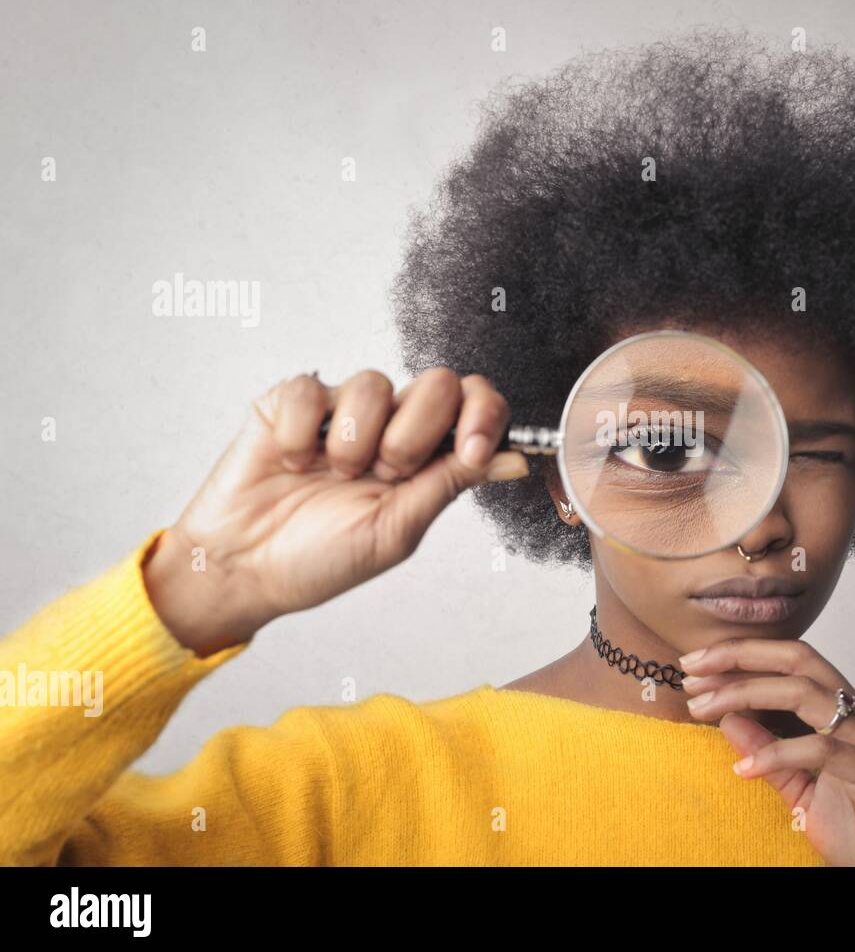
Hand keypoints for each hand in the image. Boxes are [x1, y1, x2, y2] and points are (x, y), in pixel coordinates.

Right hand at [143, 368, 527, 654]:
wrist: (243, 569)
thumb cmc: (320, 559)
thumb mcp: (396, 530)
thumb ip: (452, 483)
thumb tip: (514, 460)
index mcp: (426, 456)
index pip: (475, 404)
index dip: (483, 415)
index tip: (469, 449)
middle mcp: (390, 425)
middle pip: (437, 383)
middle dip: (415, 434)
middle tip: (385, 474)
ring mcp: (341, 411)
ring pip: (374, 382)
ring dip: (357, 441)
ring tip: (334, 476)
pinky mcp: (292, 403)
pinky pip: (313, 390)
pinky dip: (303, 435)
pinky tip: (292, 463)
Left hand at [679, 638, 854, 865]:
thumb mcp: (801, 791)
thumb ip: (770, 756)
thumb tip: (728, 721)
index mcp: (842, 712)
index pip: (791, 661)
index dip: (743, 655)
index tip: (695, 665)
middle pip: (798, 659)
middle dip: (740, 656)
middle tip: (691, 670)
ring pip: (804, 693)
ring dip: (746, 694)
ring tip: (703, 709)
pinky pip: (823, 749)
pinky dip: (778, 754)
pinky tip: (742, 769)